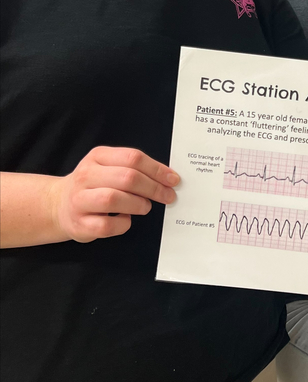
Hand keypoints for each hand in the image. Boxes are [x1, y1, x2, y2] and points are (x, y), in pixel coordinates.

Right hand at [48, 147, 178, 242]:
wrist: (59, 205)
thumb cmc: (94, 185)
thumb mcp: (109, 167)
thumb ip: (134, 168)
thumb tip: (168, 178)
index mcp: (97, 157)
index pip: (132, 158)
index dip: (157, 169)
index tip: (173, 180)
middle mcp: (86, 175)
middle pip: (126, 178)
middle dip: (153, 188)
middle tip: (167, 196)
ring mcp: (79, 200)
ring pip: (113, 199)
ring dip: (137, 204)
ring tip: (145, 207)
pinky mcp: (79, 223)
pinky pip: (106, 225)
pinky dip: (122, 224)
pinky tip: (125, 219)